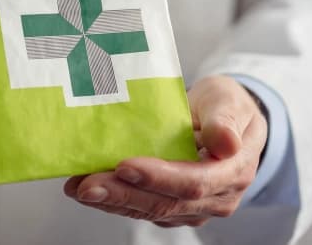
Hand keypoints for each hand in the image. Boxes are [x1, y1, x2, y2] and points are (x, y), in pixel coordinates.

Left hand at [64, 75, 267, 227]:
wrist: (225, 120)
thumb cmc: (226, 107)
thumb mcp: (229, 100)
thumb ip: (225, 119)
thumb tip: (227, 143)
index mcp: (233, 172)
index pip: (194, 182)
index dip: (158, 177)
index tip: (124, 166)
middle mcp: (215, 198)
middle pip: (165, 203)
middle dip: (123, 195)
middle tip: (87, 185)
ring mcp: (193, 207)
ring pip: (149, 210)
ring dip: (111, 201)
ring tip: (78, 188)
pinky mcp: (173, 208)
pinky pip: (141, 208)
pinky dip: (113, 199)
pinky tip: (87, 188)